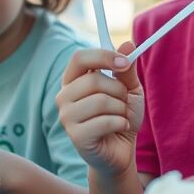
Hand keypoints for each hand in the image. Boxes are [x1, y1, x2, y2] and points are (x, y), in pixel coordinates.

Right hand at [55, 41, 141, 177]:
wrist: (122, 150)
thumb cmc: (121, 116)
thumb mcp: (129, 89)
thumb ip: (126, 69)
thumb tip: (127, 43)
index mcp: (74, 80)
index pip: (80, 57)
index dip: (103, 56)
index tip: (125, 62)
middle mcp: (65, 96)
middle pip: (93, 80)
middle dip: (118, 90)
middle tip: (124, 102)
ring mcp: (66, 117)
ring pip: (100, 101)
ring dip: (121, 109)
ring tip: (120, 117)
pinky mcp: (76, 136)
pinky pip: (105, 121)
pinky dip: (120, 123)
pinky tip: (119, 128)